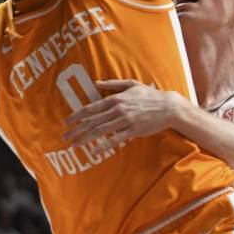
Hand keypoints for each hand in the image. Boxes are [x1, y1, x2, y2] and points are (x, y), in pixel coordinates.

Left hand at [63, 79, 182, 153]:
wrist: (169, 107)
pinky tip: (94, 151)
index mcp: (115, 98)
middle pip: (92, 120)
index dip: (77, 115)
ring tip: (75, 144)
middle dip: (77, 129)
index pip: (91, 108)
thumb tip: (95, 82)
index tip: (67, 122)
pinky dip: (104, 145)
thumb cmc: (150, 95)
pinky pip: (115, 139)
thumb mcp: (131, 84)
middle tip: (65, 137)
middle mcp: (117, 109)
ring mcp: (125, 120)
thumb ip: (112, 84)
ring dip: (85, 138)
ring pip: (100, 130)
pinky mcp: (133, 130)